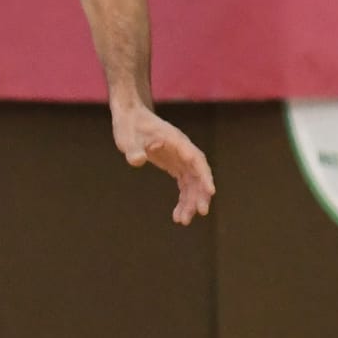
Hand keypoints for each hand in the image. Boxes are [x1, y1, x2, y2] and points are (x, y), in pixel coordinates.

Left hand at [113, 106, 214, 224]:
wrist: (130, 117)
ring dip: (191, 201)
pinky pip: (184, 184)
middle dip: (201, 193)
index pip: (196, 159)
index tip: (210, 191)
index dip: (204, 175)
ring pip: (193, 182)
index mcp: (176, 141)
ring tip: (183, 221)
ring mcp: (180, 158)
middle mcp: (183, 150)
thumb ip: (133, 149)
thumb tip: (137, 160)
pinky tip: (177, 215)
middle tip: (200, 212)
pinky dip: (183, 199)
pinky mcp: (175, 164)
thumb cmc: (129, 125)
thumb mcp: (127, 138)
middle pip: (198, 174)